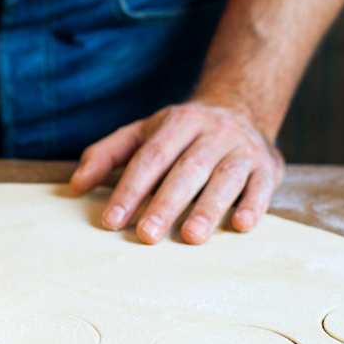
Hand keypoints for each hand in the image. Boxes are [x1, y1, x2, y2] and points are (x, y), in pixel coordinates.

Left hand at [69, 101, 284, 244]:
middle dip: (166, 203)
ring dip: (209, 207)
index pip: (151, 157)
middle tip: (146, 235)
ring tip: (191, 237)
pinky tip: (241, 225)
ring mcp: (242, 149)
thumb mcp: (144, 132)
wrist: (242, 106)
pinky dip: (253, 205)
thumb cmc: (182, 132)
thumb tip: (75, 185)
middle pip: (187, 169)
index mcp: (179, 122)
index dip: (130, 188)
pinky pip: (261, 186)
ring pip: (225, 177)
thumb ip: (108, 154)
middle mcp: (213, 133)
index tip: (112, 219)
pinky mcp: (267, 167)